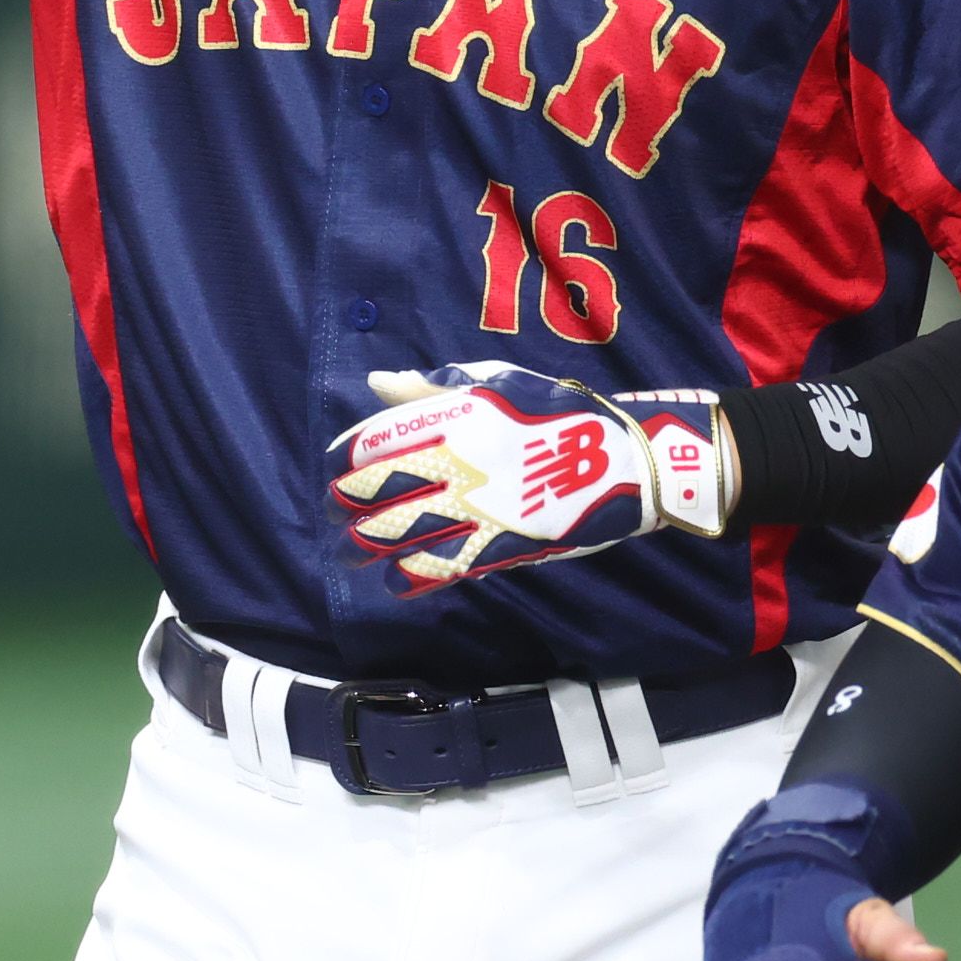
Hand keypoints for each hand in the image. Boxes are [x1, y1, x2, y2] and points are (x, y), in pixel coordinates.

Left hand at [331, 365, 728, 591]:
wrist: (624, 460)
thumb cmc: (556, 412)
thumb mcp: (497, 382)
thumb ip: (432, 388)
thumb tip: (377, 383)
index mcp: (452, 418)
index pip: (370, 444)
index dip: (341, 461)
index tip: (337, 469)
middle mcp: (455, 463)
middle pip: (371, 492)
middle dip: (342, 506)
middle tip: (336, 513)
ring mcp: (474, 509)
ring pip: (394, 535)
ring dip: (362, 546)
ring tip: (351, 551)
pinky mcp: (497, 547)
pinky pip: (436, 568)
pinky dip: (406, 577)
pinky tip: (394, 578)